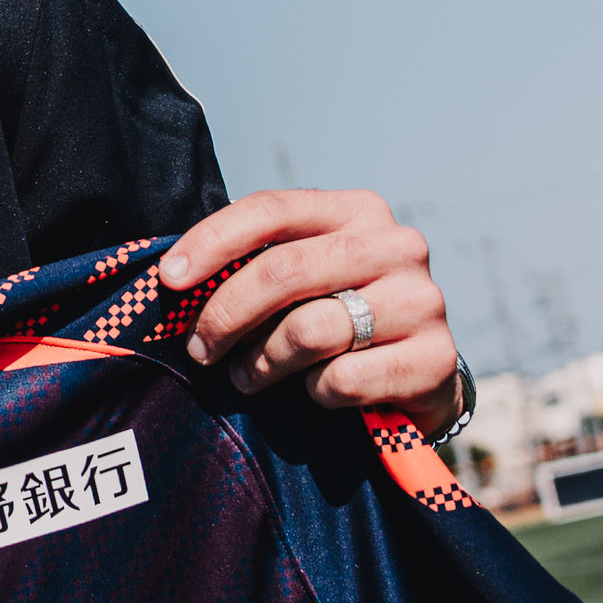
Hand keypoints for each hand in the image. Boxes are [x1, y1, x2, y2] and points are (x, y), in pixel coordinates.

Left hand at [157, 191, 464, 430]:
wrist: (417, 376)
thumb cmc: (337, 318)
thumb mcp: (301, 280)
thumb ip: (255, 266)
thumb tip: (174, 280)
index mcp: (357, 211)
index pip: (271, 209)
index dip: (210, 242)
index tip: (168, 280)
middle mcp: (397, 245)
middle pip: (282, 271)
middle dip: (224, 316)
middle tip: (200, 350)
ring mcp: (423, 300)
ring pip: (307, 332)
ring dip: (261, 363)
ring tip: (249, 376)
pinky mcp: (434, 358)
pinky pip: (341, 380)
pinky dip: (314, 393)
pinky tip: (316, 391)